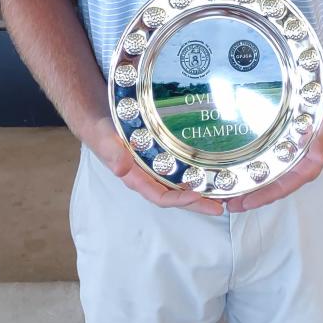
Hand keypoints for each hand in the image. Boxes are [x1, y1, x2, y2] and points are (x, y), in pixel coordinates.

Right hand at [84, 119, 223, 216]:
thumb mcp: (104, 138)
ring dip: (200, 189)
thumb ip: (111, 152)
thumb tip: (122, 168)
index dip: (180, 199)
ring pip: (181, 184)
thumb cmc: (101, 131)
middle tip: (221, 205)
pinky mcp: (162, 156)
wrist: (99, 118)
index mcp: (136, 178)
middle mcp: (149, 176)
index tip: (198, 196)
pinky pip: (181, 168)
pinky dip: (195, 172)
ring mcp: (156, 167)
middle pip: (176, 195)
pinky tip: (210, 168)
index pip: (160, 196)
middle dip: (198, 202)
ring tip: (222, 192)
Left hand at [224, 104, 322, 212]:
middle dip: (249, 197)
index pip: (283, 187)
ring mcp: (285, 165)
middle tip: (227, 204)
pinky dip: (249, 174)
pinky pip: (263, 169)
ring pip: (264, 182)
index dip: (264, 196)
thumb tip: (317, 154)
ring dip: (246, 190)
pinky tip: (234, 175)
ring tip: (225, 196)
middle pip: (270, 189)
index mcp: (306, 169)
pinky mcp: (279, 156)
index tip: (246, 203)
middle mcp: (294, 171)